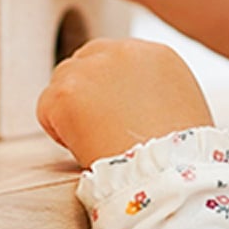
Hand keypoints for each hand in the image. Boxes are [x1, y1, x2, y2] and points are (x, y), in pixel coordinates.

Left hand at [38, 37, 213, 168]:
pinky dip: (58, 130)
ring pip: (63, 81)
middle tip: (99, 129)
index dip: (111, 90)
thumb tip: (132, 101)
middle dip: (87, 93)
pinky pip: (46, 107)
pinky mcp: (67, 92)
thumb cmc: (180, 157)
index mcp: (157, 54)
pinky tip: (83, 147)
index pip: (116, 59)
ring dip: (72, 111)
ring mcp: (93, 69)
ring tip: (95, 141)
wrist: (168, 177)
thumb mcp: (182, 107)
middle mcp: (124, 51)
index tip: (117, 116)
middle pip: (86, 62)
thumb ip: (154, 91)